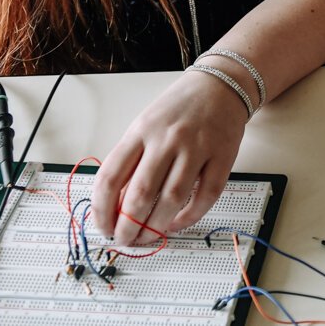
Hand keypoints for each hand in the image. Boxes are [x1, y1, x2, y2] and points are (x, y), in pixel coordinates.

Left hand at [92, 69, 249, 244]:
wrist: (222, 85)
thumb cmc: (180, 107)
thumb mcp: (146, 125)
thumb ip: (132, 160)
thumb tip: (117, 206)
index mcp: (141, 131)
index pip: (110, 177)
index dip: (102, 211)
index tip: (103, 227)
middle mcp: (167, 139)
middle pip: (140, 195)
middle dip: (128, 227)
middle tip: (125, 240)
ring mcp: (197, 148)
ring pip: (172, 199)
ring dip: (156, 227)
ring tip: (148, 238)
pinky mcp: (222, 157)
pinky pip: (206, 196)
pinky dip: (190, 216)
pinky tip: (178, 222)